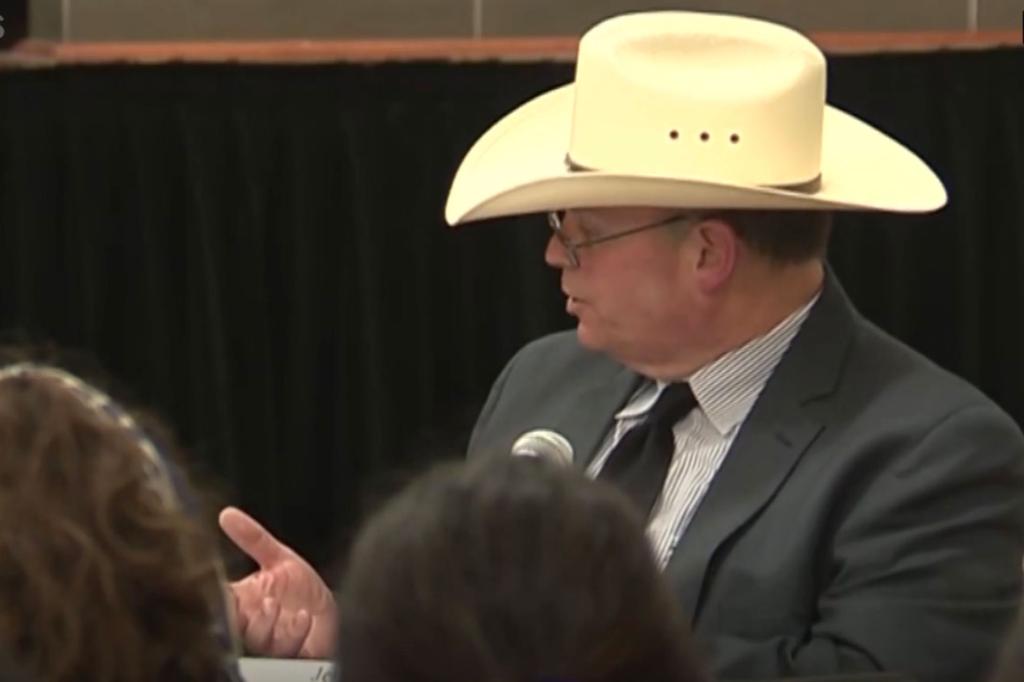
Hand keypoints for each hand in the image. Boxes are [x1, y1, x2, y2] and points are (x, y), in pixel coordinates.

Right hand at [219, 506, 337, 657]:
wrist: (333, 615)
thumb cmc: (301, 591)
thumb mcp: (279, 558)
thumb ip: (253, 538)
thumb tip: (226, 514)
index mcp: (241, 604)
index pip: (217, 601)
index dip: (213, 596)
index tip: (216, 585)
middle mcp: (251, 626)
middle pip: (231, 626)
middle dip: (237, 616)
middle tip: (249, 600)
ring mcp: (270, 644)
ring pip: (256, 640)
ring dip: (264, 623)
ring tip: (274, 604)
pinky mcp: (291, 656)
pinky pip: (287, 651)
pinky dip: (293, 633)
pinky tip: (302, 617)